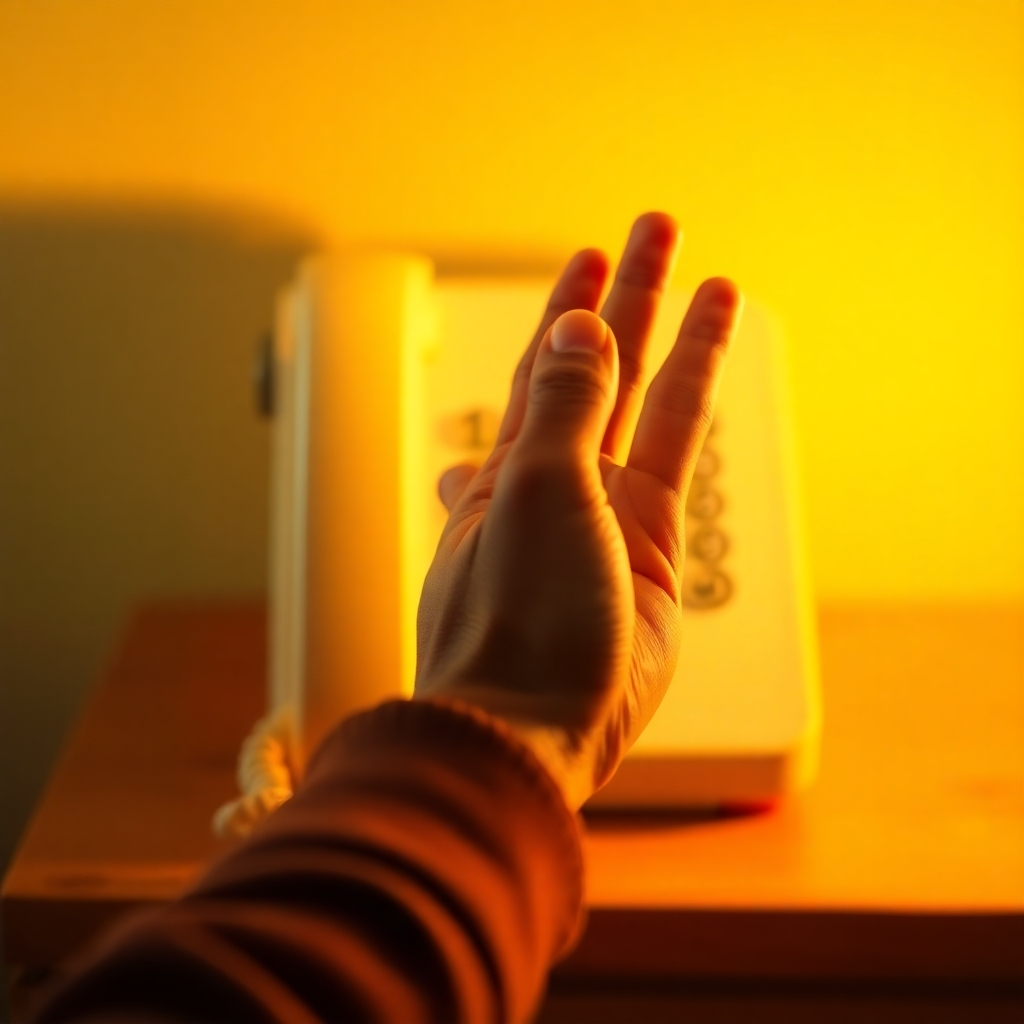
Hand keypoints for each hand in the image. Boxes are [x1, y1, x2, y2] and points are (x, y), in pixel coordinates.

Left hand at [414, 213, 742, 808]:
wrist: (532, 724)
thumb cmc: (512, 617)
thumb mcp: (535, 493)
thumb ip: (565, 408)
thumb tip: (580, 328)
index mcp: (506, 464)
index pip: (544, 363)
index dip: (570, 305)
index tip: (595, 254)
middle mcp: (557, 481)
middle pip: (601, 368)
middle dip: (629, 299)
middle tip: (658, 227)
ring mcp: (609, 516)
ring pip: (649, 409)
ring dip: (677, 345)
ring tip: (709, 282)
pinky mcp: (653, 555)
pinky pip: (678, 467)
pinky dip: (692, 415)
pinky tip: (698, 370)